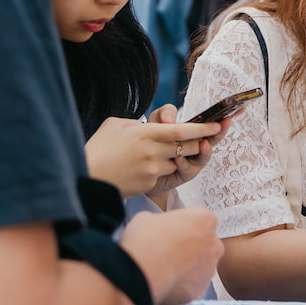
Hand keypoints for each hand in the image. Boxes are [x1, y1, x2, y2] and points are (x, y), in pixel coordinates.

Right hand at [85, 114, 224, 197]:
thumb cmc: (99, 148)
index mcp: (146, 133)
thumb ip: (141, 122)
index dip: (204, 128)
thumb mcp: (116, 124)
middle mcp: (153, 151)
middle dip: (197, 143)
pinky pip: (164, 174)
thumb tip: (159, 124)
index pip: (183, 129)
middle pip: (188, 146)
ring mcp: (153, 169)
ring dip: (173, 158)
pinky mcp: (150, 183)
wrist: (86, 178)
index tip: (219, 124)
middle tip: (201, 139)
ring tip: (148, 155)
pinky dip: (158, 169)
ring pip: (177, 161)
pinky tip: (138, 168)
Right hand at [119, 209, 223, 304]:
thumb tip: (156, 228)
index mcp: (205, 220)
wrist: (142, 270)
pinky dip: (180, 286)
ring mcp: (209, 269)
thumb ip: (160, 222)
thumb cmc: (146, 239)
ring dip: (186, 269)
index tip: (171, 234)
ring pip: (200, 268)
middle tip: (168, 253)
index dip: (184, 228)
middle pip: (205, 246)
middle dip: (190, 249)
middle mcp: (214, 244)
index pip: (201, 222)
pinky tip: (164, 283)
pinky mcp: (200, 290)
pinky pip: (191, 287)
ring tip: (163, 270)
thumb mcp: (147, 218)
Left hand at [146, 105, 233, 196]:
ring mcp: (193, 161)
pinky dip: (183, 164)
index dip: (226, 115)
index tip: (240, 107)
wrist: (145, 168)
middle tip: (225, 122)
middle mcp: (198, 147)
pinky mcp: (183, 174)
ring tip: (205, 143)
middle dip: (221, 131)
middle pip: (214, 138)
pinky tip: (179, 158)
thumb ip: (164, 114)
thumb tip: (170, 119)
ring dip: (205, 150)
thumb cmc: (154, 144)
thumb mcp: (156, 124)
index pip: (213, 122)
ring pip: (203, 156)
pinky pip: (186, 169)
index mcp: (195, 133)